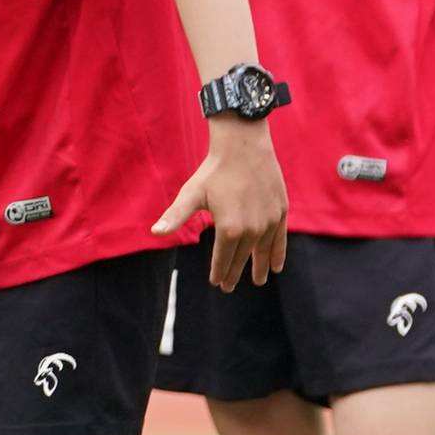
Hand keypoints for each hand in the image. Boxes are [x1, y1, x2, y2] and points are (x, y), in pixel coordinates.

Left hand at [158, 119, 287, 290]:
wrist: (243, 147)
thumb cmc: (213, 171)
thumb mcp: (191, 194)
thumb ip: (175, 217)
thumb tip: (154, 233)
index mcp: (229, 229)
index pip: (223, 259)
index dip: (219, 272)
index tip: (216, 283)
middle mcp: (252, 229)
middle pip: (242, 258)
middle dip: (234, 273)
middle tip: (229, 287)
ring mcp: (268, 221)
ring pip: (263, 251)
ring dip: (259, 267)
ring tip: (258, 281)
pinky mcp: (280, 212)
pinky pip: (280, 239)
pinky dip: (278, 254)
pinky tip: (276, 267)